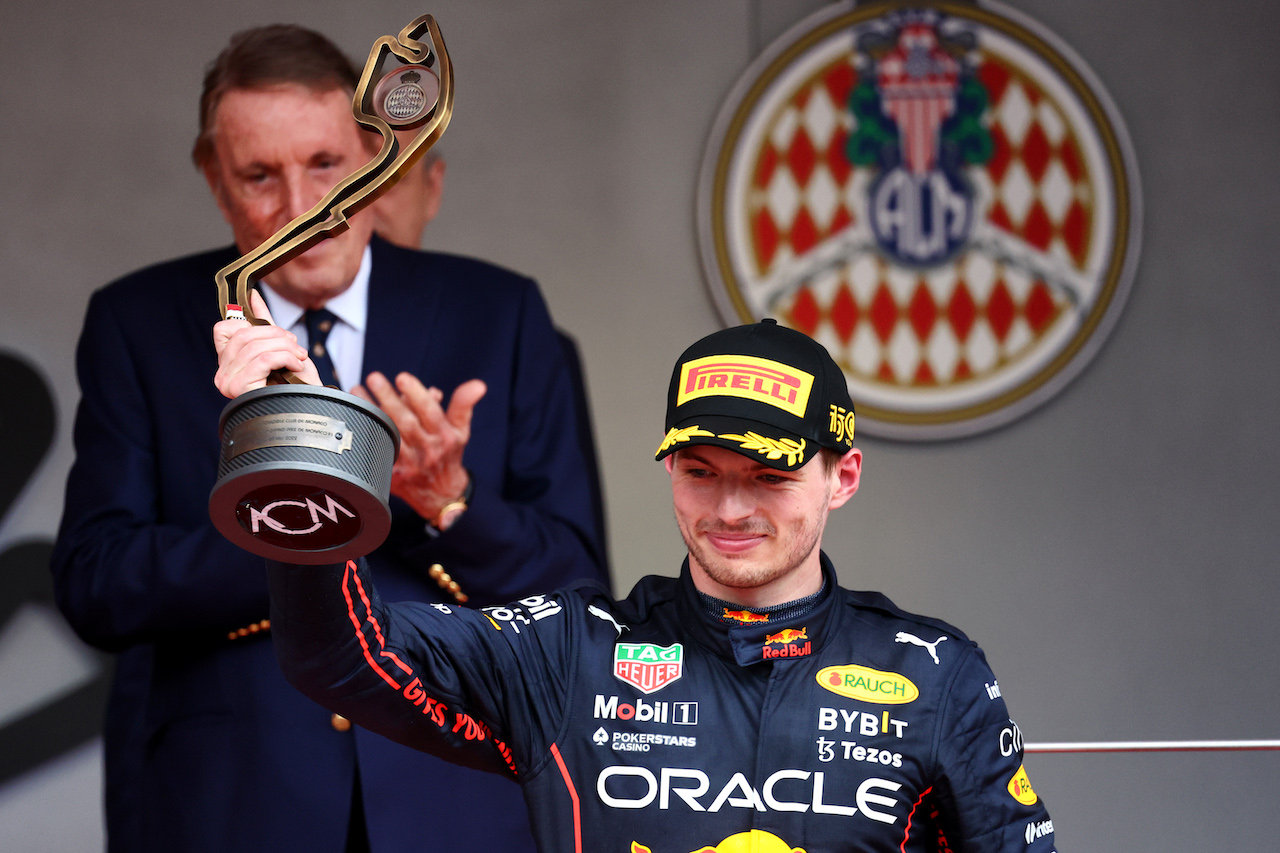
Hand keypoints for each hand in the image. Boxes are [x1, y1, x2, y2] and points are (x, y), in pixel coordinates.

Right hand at [213, 290, 320, 397]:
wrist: (308, 406)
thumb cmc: (295, 382)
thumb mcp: (279, 346)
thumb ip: (262, 323)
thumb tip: (252, 296)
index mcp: (228, 362)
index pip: (223, 329)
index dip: (250, 324)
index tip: (274, 333)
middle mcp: (223, 373)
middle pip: (244, 335)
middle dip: (277, 335)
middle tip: (295, 345)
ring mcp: (229, 382)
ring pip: (256, 347)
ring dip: (285, 348)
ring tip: (299, 356)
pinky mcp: (241, 388)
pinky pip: (263, 359)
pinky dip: (285, 358)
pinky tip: (296, 365)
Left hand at [354, 372, 486, 520]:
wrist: (442, 495)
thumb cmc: (448, 454)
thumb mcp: (461, 429)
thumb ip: (464, 405)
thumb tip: (478, 385)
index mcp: (445, 436)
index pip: (431, 413)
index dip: (417, 395)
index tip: (402, 377)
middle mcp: (428, 450)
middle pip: (406, 422)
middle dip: (389, 399)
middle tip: (374, 378)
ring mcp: (409, 464)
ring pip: (388, 435)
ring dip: (371, 413)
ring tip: (357, 391)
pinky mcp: (393, 475)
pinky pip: (377, 453)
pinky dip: (366, 436)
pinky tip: (354, 420)